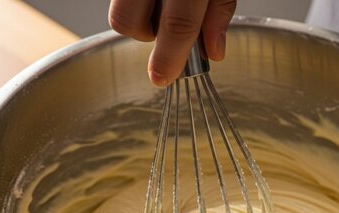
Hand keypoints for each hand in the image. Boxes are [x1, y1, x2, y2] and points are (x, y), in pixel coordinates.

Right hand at [108, 0, 236, 86]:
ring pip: (119, 9)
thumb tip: (214, 51)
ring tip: (164, 5)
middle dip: (144, 34)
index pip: (177, 25)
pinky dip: (140, 4)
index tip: (163, 79)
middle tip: (168, 30)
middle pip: (127, 21)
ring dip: (140, 18)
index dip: (170, 57)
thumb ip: (219, 10)